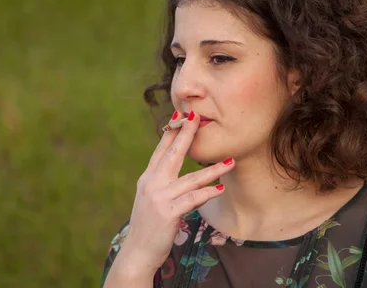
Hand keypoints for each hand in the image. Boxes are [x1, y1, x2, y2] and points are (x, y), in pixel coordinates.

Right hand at [119, 110, 234, 271]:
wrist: (137, 252)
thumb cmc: (148, 226)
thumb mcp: (151, 199)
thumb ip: (163, 184)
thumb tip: (181, 174)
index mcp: (148, 178)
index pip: (161, 150)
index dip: (171, 131)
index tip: (180, 114)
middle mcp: (151, 183)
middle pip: (173, 154)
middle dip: (186, 133)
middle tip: (198, 116)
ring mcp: (159, 198)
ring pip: (190, 178)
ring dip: (212, 170)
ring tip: (229, 162)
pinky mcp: (168, 213)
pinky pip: (192, 199)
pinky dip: (207, 193)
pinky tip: (219, 189)